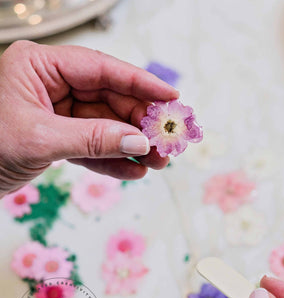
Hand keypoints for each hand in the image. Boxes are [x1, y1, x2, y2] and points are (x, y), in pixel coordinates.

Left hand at [0, 40, 178, 196]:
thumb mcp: (40, 140)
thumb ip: (94, 139)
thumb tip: (140, 141)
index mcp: (40, 66)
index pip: (102, 69)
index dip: (141, 83)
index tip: (171, 97)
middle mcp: (52, 84)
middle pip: (110, 98)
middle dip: (140, 124)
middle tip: (167, 142)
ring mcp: (57, 110)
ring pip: (105, 125)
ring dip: (132, 145)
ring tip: (157, 162)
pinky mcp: (58, 136)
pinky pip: (92, 145)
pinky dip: (112, 159)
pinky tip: (133, 171)